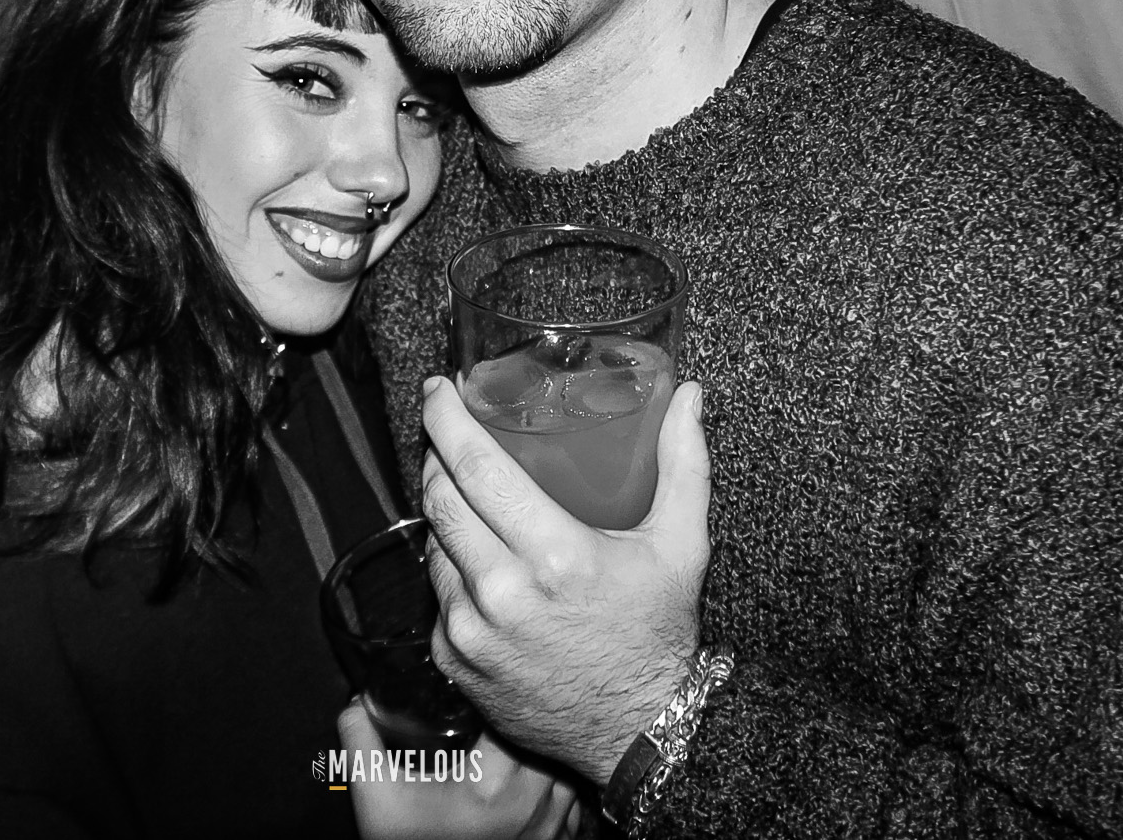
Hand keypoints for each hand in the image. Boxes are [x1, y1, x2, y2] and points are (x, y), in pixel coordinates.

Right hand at [339, 699, 581, 839]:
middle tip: (494, 717)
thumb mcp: (377, 797)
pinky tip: (529, 782)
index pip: (512, 713)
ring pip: (565, 765)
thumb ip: (362, 744)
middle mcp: (532, 802)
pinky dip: (557, 787)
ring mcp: (549, 826)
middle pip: (543, 734)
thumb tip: (354, 707)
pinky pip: (573, 802)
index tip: (480, 696)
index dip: (496, 697)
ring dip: (544, 751)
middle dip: (520, 722)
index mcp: (493, 783)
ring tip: (513, 744)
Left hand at [421, 377, 711, 785]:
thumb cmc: (659, 634)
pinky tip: (479, 561)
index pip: (476, 468)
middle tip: (448, 434)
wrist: (639, 732)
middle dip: (436, 456)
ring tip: (470, 498)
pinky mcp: (454, 662)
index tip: (438, 390)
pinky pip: (437, 595)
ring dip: (444, 513)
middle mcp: (503, 594)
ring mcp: (471, 632)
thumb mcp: (681, 545)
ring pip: (432, 545)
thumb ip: (684, 465)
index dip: (446, 419)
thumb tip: (691, 396)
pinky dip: (451, 569)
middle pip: (439, 499)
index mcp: (555, 556)